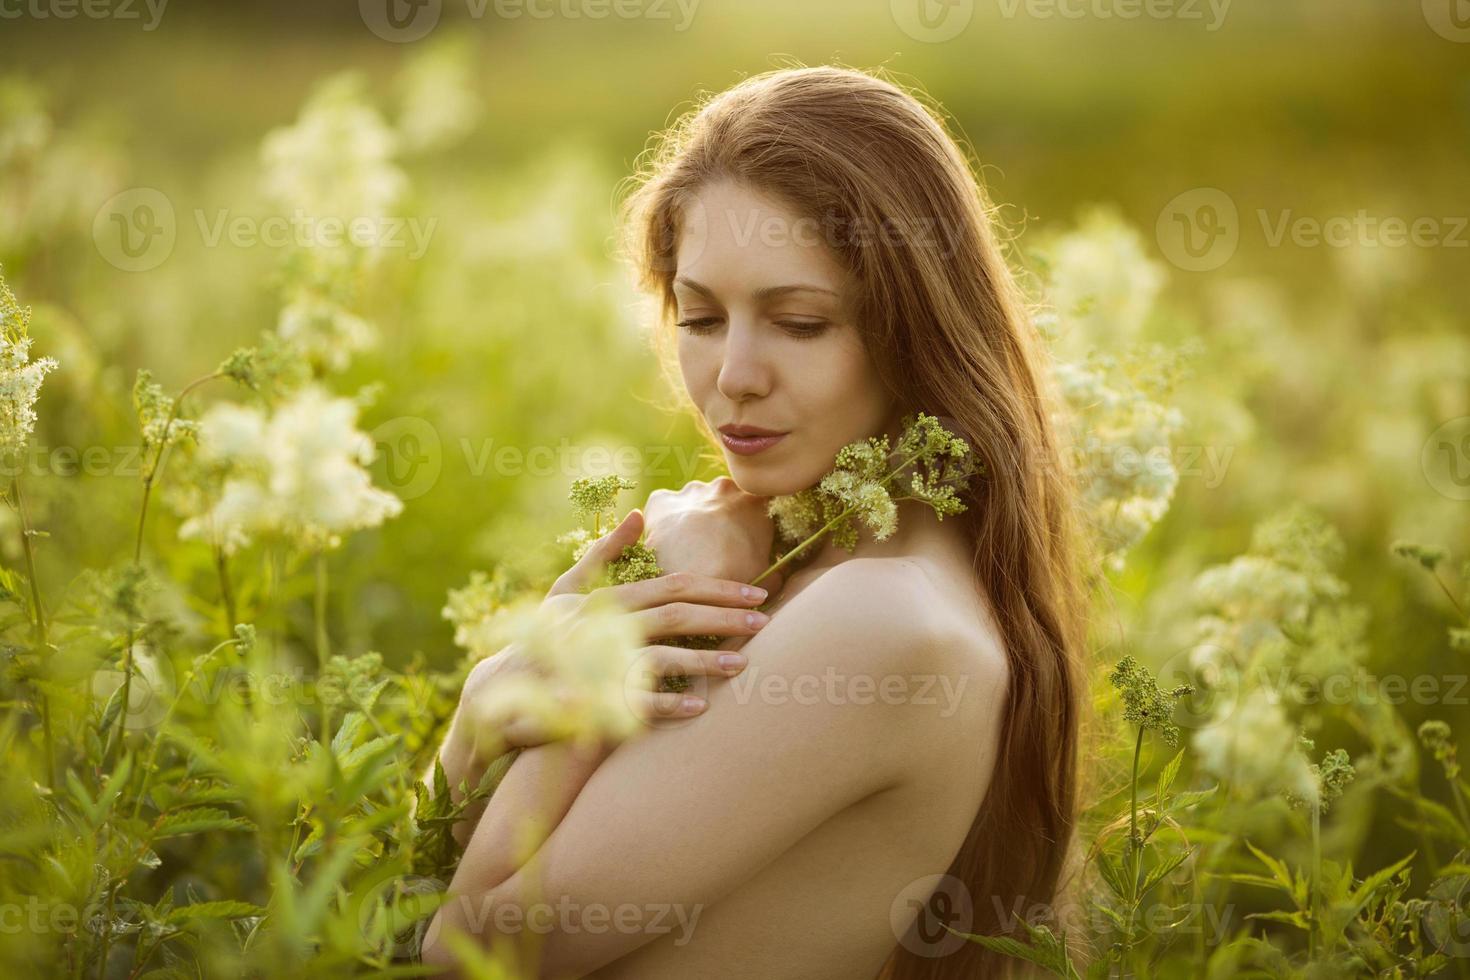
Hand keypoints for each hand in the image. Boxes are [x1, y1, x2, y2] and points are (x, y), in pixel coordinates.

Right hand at [456, 509, 770, 753]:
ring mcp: (595, 662)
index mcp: (606, 599)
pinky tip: (699, 707)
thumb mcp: (569, 588)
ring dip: (703, 659)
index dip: (715, 588)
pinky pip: (632, 702)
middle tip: (764, 620)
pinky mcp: (586, 699)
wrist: (501, 692)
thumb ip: (606, 552)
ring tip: (742, 664)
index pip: (672, 586)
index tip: (755, 591)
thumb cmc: (543, 638)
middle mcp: (603, 625)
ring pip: (658, 655)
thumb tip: (640, 512)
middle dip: (722, 616)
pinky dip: (667, 704)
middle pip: (673, 615)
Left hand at [642, 476, 786, 593]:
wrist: (691, 592)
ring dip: (693, 517)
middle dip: (719, 519)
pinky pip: (664, 505)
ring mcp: (692, 491)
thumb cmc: (735, 587)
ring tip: (688, 547)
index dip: (747, 523)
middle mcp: (725, 488)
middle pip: (723, 499)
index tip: (741, 540)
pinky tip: (666, 541)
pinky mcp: (662, 500)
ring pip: (694, 500)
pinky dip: (665, 520)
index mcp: (756, 502)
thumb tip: (777, 574)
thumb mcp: (767, 581)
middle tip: (714, 547)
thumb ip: (776, 571)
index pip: (756, 505)